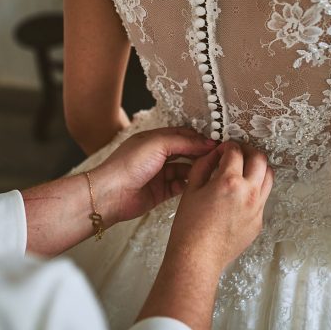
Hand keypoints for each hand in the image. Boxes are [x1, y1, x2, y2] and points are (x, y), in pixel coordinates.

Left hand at [93, 127, 217, 224]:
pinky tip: (199, 184)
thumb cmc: (129, 164)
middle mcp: (157, 155)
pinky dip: (189, 185)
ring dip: (197, 170)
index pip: (182, 135)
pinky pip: (179, 186)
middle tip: (219, 157)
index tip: (216, 143)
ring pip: (184, 170)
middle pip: (185, 152)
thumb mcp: (157, 144)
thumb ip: (183, 141)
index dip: (199, 138)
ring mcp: (159, 174)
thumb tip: (205, 142)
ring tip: (212, 171)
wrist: (111, 194)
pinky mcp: (160, 192)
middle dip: (201, 153)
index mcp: (154, 139)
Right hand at [165, 141, 273, 271]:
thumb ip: (204, 165)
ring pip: (269, 177)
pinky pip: (263, 198)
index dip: (229, 146)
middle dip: (249, 151)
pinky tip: (240, 195)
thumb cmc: (190, 227)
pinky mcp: (259, 222)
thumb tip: (215, 154)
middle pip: (260, 159)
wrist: (197, 257)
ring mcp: (257, 208)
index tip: (224, 149)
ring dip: (258, 168)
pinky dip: (255, 190)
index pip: (236, 151)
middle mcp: (248, 193)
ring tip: (245, 171)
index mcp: (229, 182)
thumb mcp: (191, 189)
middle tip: (238, 154)